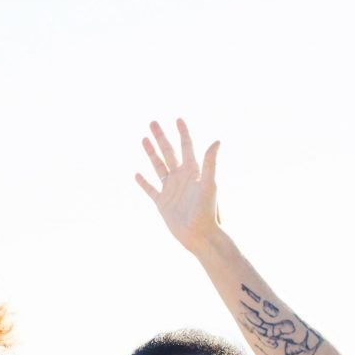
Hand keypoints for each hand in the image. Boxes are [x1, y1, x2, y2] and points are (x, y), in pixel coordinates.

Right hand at [134, 118, 222, 254]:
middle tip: (152, 122)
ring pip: (158, 166)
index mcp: (193, 171)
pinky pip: (150, 189)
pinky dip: (143, 182)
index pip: (186, 146)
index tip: (178, 119)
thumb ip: (210, 163)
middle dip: (161, 137)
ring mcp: (171, 189)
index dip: (182, 132)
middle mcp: (181, 177)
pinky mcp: (162, 202)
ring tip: (143, 139)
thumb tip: (217, 141)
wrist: (200, 236)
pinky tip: (137, 174)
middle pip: (169, 152)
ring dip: (151, 153)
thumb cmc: (208, 211)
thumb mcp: (209, 184)